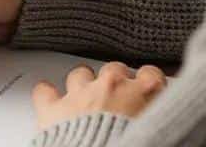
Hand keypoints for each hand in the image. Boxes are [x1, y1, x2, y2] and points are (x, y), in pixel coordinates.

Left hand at [32, 62, 166, 129]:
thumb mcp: (158, 136)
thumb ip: (158, 123)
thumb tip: (161, 127)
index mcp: (145, 94)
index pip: (151, 75)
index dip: (148, 83)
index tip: (147, 91)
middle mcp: (113, 88)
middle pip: (114, 70)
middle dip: (115, 83)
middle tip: (117, 101)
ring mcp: (82, 95)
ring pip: (80, 74)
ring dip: (83, 85)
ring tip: (86, 100)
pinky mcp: (55, 109)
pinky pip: (44, 91)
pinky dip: (47, 95)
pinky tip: (50, 99)